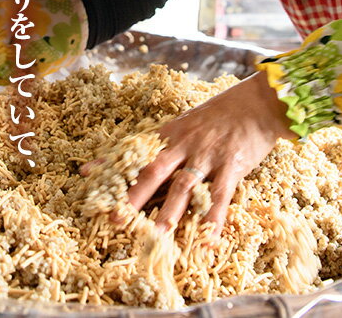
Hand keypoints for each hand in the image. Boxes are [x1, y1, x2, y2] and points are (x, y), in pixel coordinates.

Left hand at [127, 71, 292, 235]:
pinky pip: (221, 197)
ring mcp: (208, 156)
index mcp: (171, 133)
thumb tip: (138, 152)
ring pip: (185, 186)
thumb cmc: (219, 114)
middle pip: (154, 171)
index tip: (86, 174)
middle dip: (134, 196)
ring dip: (170, 211)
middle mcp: (185, 145)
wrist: (256, 104)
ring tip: (157, 234)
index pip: (135, 148)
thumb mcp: (187, 122)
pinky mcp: (231, 167)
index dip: (111, 161)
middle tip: (116, 217)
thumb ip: (165, 140)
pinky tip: (206, 239)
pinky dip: (212, 219)